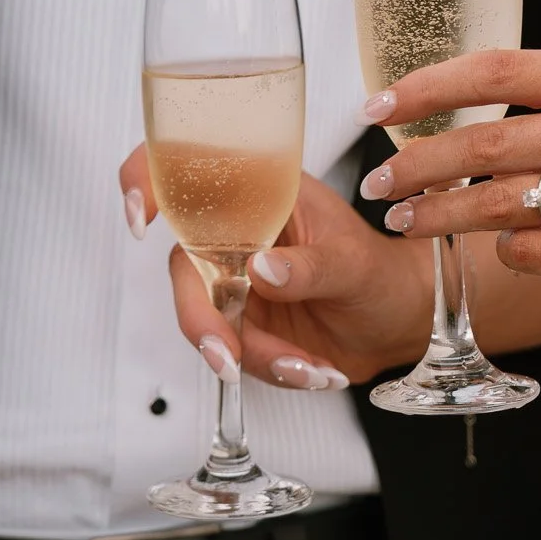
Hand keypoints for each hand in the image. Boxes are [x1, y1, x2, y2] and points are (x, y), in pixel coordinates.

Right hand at [119, 148, 433, 390]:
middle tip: (232, 357)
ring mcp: (237, 279)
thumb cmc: (380, 272)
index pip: (192, 169)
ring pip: (206, 319)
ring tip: (310, 369)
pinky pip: (235, 352)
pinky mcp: (244, 322)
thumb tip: (261, 269)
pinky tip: (316, 371)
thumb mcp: (355, 264)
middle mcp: (240, 232)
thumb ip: (310, 266)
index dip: (150, 179)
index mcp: (264, 190)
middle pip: (186, 267)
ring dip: (251, 355)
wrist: (399, 322)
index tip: (141, 216)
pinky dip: (271, 369)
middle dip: (202, 319)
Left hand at [358, 50, 540, 337]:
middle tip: (375, 181)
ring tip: (403, 220)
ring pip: (494, 202)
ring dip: (435, 214)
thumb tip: (441, 109)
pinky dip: (505, 251)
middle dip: (415, 164)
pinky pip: (527, 251)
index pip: (497, 69)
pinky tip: (502, 249)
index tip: (377, 106)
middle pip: (484, 142)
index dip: (426, 86)